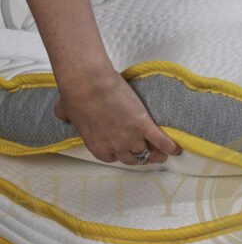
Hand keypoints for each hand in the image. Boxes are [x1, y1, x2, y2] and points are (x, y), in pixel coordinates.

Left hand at [54, 68, 181, 164]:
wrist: (88, 83)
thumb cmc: (75, 94)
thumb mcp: (66, 111)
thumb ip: (67, 118)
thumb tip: (63, 116)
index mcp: (98, 148)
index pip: (113, 158)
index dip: (120, 154)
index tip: (125, 151)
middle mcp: (116, 147)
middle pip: (132, 159)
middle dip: (139, 158)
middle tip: (147, 154)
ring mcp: (131, 137)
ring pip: (148, 153)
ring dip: (157, 154)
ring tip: (164, 153)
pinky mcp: (144, 125)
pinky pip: (160, 141)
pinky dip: (169, 146)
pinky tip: (176, 148)